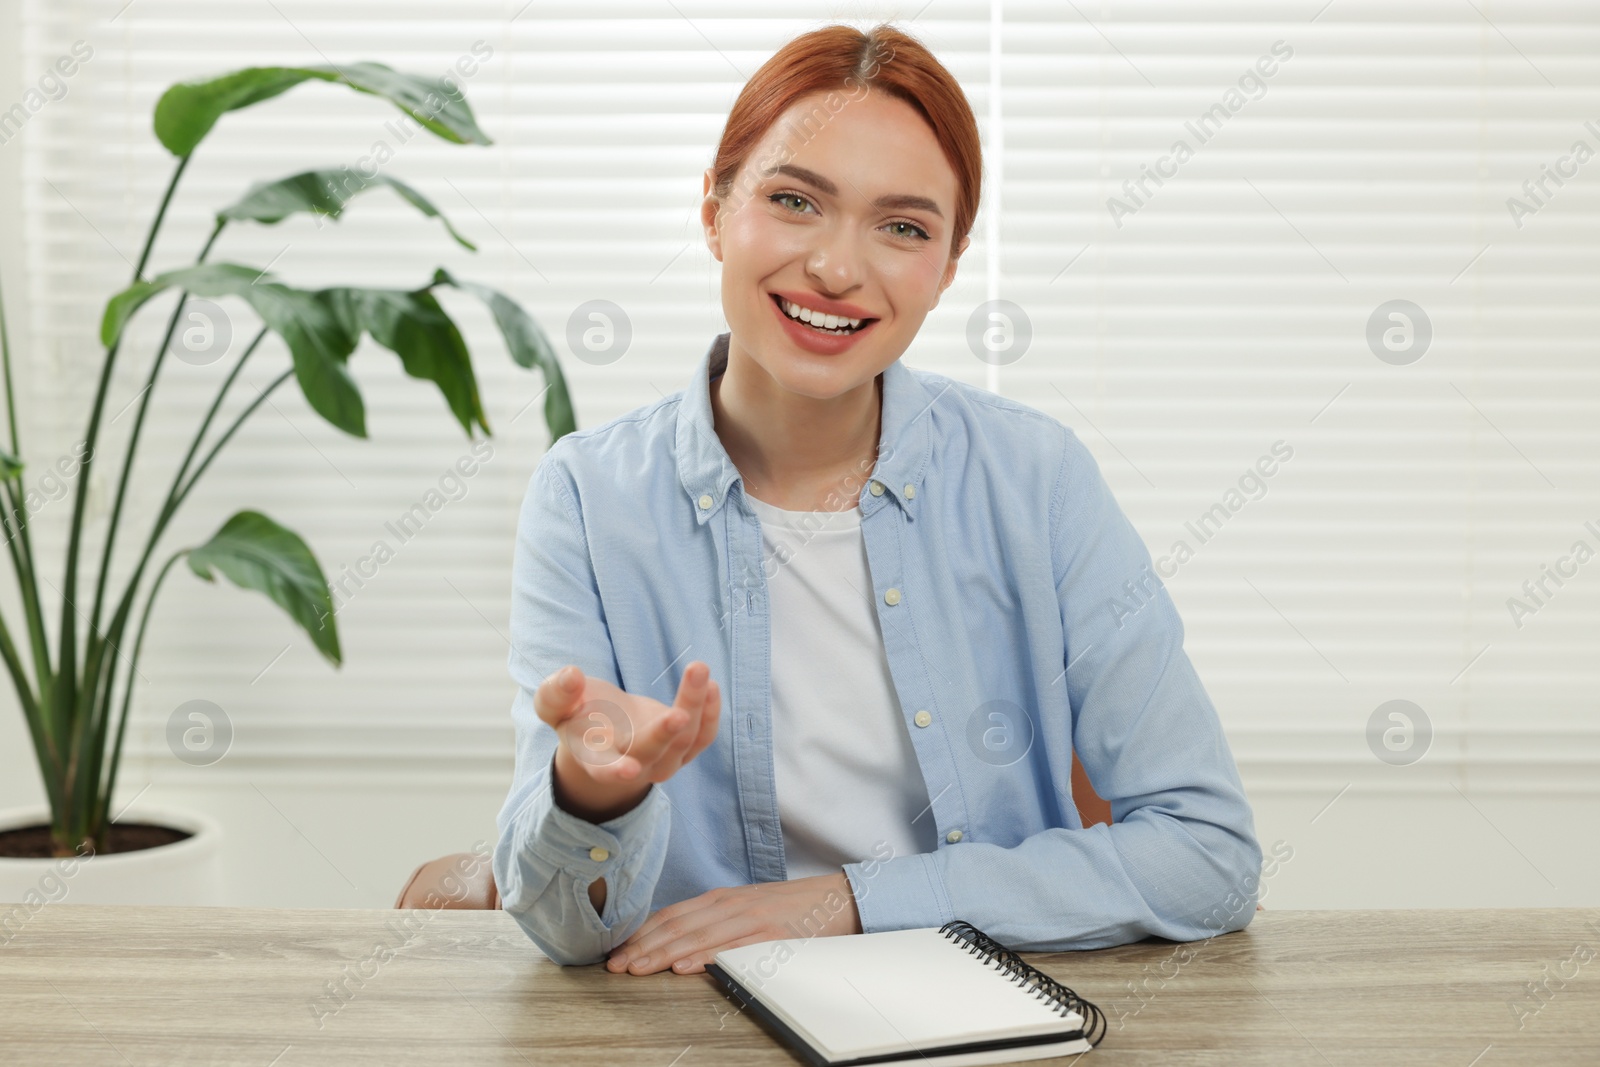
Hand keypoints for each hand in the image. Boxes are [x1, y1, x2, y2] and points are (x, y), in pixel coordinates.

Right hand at [539, 661, 720, 823]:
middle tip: (678, 714)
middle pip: (652, 754)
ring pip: (683, 740)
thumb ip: (556, 693)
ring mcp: (662, 759)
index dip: (615, 771)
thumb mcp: (555, 704)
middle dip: (665, 735)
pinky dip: (711, 712)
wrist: (604, 731)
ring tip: (697, 669)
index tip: (629, 770)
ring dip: (693, 705)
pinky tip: (711, 685)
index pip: (604, 770)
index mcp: (595, 758)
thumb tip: (571, 676)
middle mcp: (632, 763)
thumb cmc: (576, 714)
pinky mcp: (683, 747)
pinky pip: (703, 736)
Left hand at [605, 872, 862, 975]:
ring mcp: (750, 917)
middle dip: (643, 947)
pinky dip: (707, 956)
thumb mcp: (745, 909)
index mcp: (720, 899)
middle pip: (677, 926)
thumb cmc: (789, 908)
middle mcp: (729, 904)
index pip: (670, 915)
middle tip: (616, 966)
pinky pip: (733, 946)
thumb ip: (713, 922)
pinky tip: (686, 966)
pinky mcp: (771, 932)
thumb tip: (676, 942)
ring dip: (664, 953)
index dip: (641, 935)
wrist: (836, 897)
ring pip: (698, 936)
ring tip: (639, 969)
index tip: (617, 953)